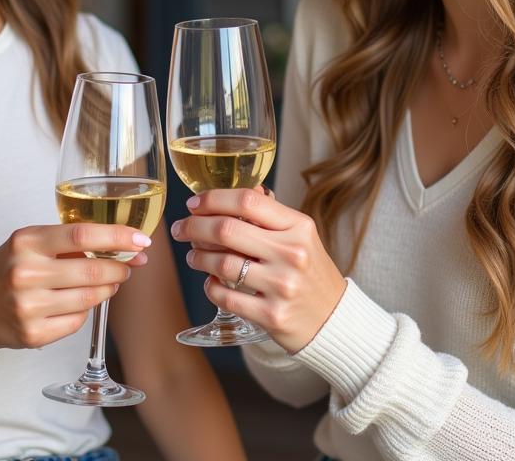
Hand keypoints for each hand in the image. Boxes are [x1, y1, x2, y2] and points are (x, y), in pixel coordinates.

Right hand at [0, 224, 150, 362]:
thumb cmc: (6, 270)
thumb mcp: (29, 243)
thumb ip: (67, 241)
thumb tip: (120, 245)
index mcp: (27, 242)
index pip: (83, 234)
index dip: (118, 237)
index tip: (141, 240)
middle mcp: (26, 273)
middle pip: (92, 270)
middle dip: (120, 268)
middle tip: (130, 266)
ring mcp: (29, 307)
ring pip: (89, 298)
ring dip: (107, 289)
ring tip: (108, 282)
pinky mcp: (33, 335)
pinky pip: (77, 322)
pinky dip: (85, 311)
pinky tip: (76, 303)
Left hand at [169, 189, 345, 353]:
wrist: (334, 318)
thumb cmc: (310, 271)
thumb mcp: (299, 235)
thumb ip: (269, 215)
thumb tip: (230, 194)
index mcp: (298, 226)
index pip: (247, 200)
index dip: (213, 198)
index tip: (194, 203)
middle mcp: (291, 253)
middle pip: (227, 229)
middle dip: (194, 226)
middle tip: (181, 228)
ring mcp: (282, 285)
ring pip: (221, 263)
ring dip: (198, 256)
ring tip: (193, 255)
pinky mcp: (271, 316)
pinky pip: (225, 296)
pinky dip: (210, 286)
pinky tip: (210, 281)